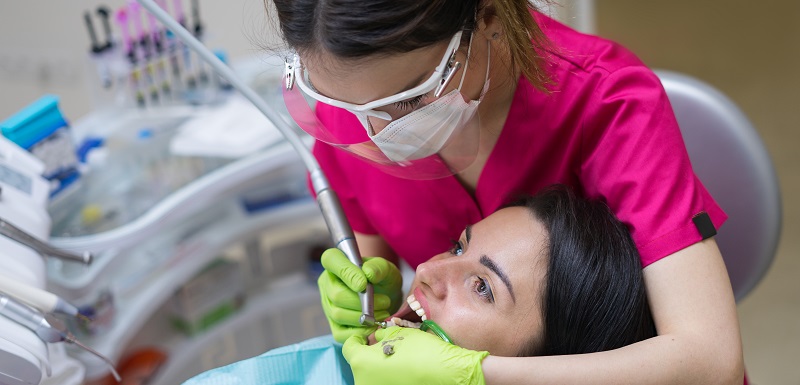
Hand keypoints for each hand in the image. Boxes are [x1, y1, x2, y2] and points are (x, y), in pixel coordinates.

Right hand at [317, 248, 402, 342]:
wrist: (388, 296)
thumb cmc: (383, 279)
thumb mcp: (386, 268)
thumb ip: (378, 267)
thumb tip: (368, 274)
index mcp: (336, 261)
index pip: (331, 260)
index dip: (347, 273)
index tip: (364, 284)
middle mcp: (327, 283)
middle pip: (336, 295)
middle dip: (363, 302)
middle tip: (385, 302)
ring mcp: (328, 305)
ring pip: (338, 314)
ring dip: (364, 317)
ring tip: (383, 313)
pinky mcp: (334, 325)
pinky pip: (340, 333)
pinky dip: (359, 332)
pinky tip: (373, 326)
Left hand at [343, 326, 488, 384]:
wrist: (447, 374)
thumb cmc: (422, 352)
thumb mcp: (399, 333)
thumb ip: (381, 335)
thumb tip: (375, 338)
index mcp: (360, 363)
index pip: (349, 347)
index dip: (358, 339)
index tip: (366, 336)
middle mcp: (363, 382)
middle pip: (360, 364)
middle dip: (371, 354)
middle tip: (388, 346)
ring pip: (372, 376)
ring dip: (380, 367)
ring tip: (399, 360)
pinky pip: (384, 384)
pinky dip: (390, 379)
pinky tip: (405, 372)